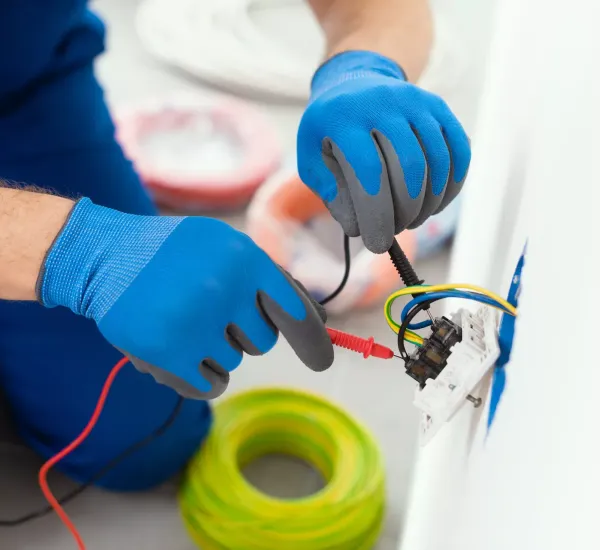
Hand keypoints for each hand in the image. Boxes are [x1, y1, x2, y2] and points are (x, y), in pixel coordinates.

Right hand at [37, 199, 333, 398]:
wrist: (106, 258)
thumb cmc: (177, 254)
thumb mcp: (226, 246)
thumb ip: (271, 279)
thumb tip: (319, 320)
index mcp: (244, 258)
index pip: (293, 309)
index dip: (312, 338)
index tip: (323, 361)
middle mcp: (223, 289)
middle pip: (263, 340)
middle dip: (242, 330)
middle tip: (207, 307)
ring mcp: (194, 324)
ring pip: (234, 362)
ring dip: (215, 349)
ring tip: (183, 319)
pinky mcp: (167, 355)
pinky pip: (211, 386)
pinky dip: (201, 375)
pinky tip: (178, 349)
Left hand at [297, 50, 470, 253]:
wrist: (353, 82)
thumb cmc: (330, 130)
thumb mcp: (312, 157)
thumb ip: (329, 192)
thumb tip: (358, 226)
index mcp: (344, 116)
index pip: (369, 171)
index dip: (376, 213)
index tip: (377, 244)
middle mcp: (383, 102)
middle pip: (408, 166)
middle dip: (405, 210)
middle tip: (394, 230)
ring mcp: (416, 101)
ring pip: (437, 160)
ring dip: (429, 202)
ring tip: (412, 220)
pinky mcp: (439, 108)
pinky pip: (458, 150)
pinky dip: (452, 184)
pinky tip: (436, 205)